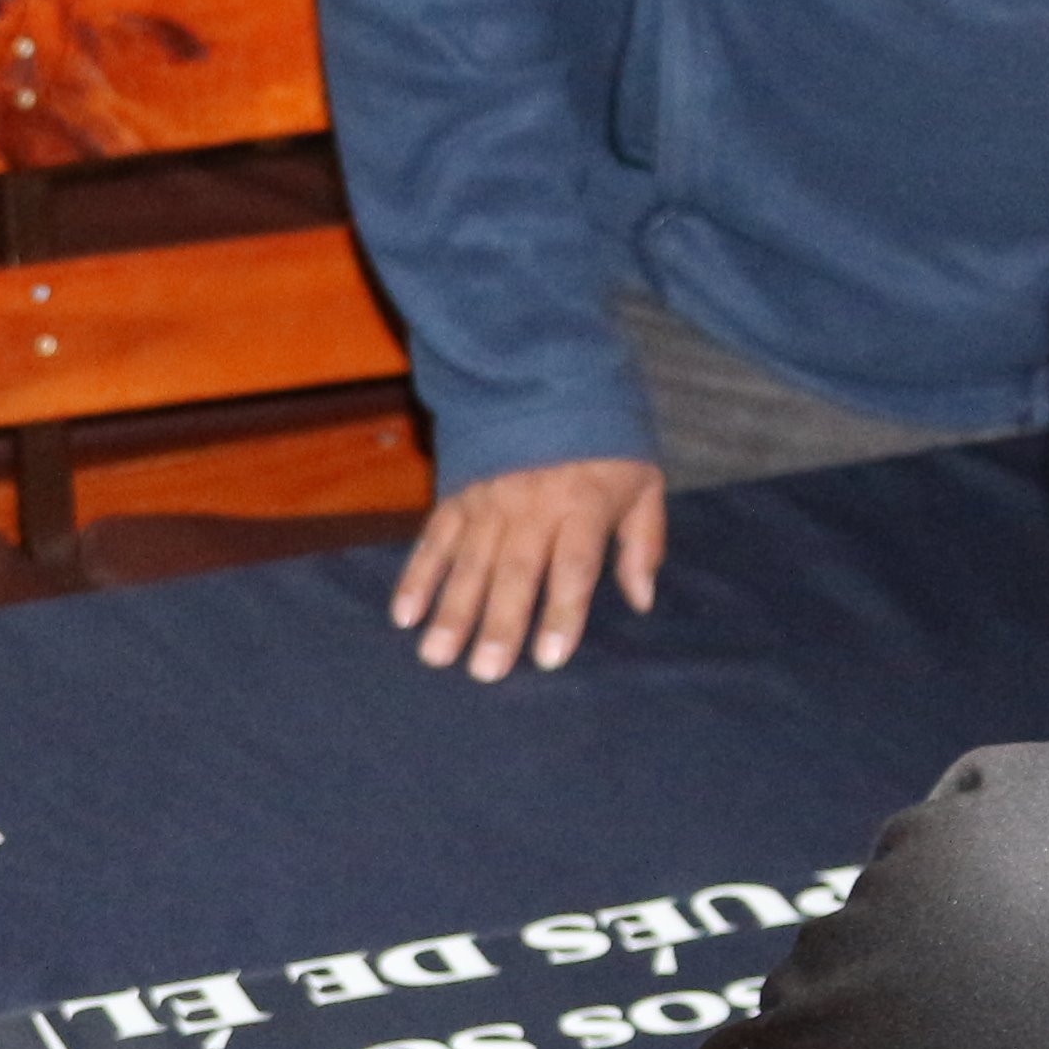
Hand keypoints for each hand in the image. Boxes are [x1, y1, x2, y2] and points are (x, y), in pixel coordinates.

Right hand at [396, 458, 666, 677]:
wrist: (547, 377)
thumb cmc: (604, 445)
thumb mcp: (642, 481)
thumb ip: (644, 542)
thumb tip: (641, 600)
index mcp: (583, 503)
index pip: (573, 565)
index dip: (562, 611)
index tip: (550, 658)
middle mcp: (533, 505)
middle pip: (515, 571)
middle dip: (499, 622)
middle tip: (486, 671)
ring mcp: (489, 501)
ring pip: (469, 562)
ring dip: (451, 611)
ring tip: (437, 656)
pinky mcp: (457, 496)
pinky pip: (433, 540)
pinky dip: (416, 577)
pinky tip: (404, 616)